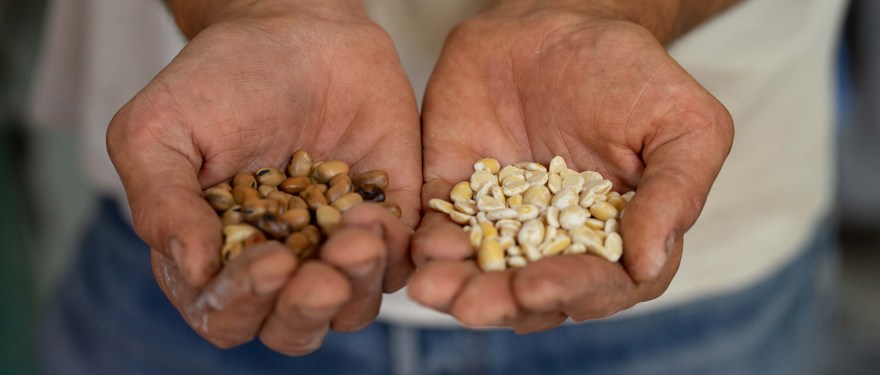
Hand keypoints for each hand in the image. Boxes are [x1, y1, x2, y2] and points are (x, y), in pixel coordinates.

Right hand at [107, 4, 419, 354]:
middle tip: (321, 277)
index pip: (224, 313)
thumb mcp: (160, 130)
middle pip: (292, 327)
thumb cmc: (220, 79)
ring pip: (352, 308)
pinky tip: (379, 213)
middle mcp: (279, 262)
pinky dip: (393, 251)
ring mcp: (335, 246)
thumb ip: (162, 203)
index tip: (269, 262)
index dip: (244, 301)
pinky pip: (399, 262)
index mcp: (216, 254)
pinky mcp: (388, 220)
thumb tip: (194, 271)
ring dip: (356, 285)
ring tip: (360, 234)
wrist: (295, 29)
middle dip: (306, 310)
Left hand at [409, 5, 732, 332]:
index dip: (572, 291)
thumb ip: (675, 193)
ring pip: (479, 271)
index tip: (540, 288)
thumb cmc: (631, 74)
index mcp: (617, 239)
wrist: (558, 23)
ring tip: (433, 289)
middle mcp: (557, 242)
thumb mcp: (683, 124)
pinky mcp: (456, 193)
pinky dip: (427, 243)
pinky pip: (438, 226)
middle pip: (531, 293)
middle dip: (500, 303)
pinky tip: (419, 251)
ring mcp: (503, 221)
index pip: (600, 285)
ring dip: (456, 287)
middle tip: (472, 305)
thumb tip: (648, 265)